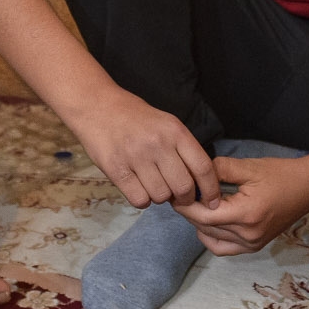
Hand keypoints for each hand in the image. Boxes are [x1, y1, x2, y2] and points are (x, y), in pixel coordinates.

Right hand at [67, 87, 217, 208]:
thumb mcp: (166, 123)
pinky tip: (137, 186)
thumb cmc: (135, 117)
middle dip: (185, 199)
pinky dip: (142, 199)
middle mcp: (158, 144)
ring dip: (160, 197)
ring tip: (152, 184)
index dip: (211, 189)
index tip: (212, 201)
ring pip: (161, 196)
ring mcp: (136, 157)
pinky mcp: (116, 169)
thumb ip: (183, 148)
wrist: (97, 106)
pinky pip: (139, 200)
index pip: (203, 167)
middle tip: (178, 197)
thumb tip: (199, 182)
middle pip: (184, 187)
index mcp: (175, 131)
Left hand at [178, 154, 308, 254]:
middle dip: (189, 211)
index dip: (185, 205)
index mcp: (246, 215)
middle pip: (205, 227)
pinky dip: (211, 237)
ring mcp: (251, 244)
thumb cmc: (281, 174)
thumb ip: (219, 169)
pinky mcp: (253, 246)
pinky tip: (208, 222)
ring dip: (199, 222)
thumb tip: (194, 171)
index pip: (203, 215)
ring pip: (211, 238)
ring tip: (195, 203)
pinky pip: (223, 248)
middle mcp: (247, 235)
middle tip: (182, 193)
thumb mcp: (249, 166)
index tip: (175, 192)